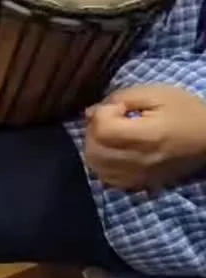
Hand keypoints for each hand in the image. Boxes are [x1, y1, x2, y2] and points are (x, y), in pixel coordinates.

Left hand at [84, 84, 205, 189]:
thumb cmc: (186, 112)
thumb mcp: (157, 93)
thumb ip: (121, 99)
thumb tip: (91, 112)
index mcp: (147, 136)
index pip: (103, 130)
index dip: (102, 114)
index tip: (119, 108)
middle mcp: (139, 161)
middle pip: (94, 150)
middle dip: (93, 131)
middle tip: (110, 119)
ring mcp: (138, 176)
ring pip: (97, 167)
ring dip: (95, 147)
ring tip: (110, 134)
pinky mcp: (140, 184)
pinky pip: (108, 179)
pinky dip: (102, 164)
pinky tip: (112, 151)